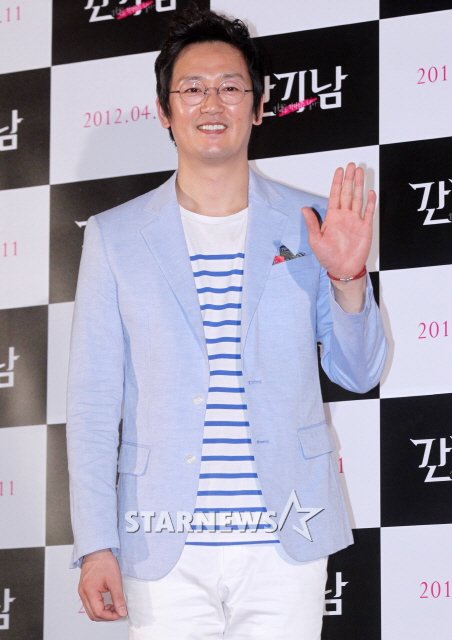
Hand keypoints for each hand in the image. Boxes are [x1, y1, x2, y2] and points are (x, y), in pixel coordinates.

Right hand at [79, 549, 126, 620]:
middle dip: (107, 616)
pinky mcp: (84, 589)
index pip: (99, 612)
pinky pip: (90, 604)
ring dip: (102, 612)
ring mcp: (82, 592)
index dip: (111, 616)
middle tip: (118, 612)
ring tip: (114, 607)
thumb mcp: (114, 580)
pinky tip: (107, 602)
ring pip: (91, 611)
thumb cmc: (104, 562)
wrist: (97, 551)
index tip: (121, 613)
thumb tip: (121, 611)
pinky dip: (99, 606)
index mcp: (89, 591)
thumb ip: (118, 598)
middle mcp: (83, 593)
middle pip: (93, 615)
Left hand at [301, 162, 375, 277]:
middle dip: (349, 179)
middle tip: (352, 165)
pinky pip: (368, 212)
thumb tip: (304, 208)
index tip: (339, 170)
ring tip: (360, 172)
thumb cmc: (328, 257)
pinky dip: (370, 202)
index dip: (337, 182)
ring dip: (359, 185)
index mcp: (332, 218)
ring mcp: (355, 221)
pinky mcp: (365, 228)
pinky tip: (370, 192)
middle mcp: (344, 216)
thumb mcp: (315, 240)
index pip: (335, 195)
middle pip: (347, 193)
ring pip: (358, 198)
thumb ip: (312, 223)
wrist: (343, 269)